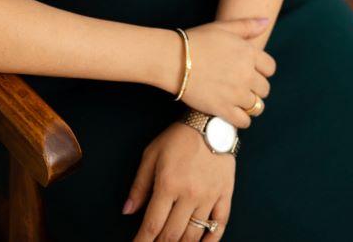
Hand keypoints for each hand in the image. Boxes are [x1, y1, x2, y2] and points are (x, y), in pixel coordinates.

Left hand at [123, 122, 233, 240]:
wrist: (211, 122)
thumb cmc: (178, 138)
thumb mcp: (151, 155)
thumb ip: (139, 185)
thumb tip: (128, 211)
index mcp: (168, 184)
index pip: (153, 224)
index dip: (143, 241)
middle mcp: (189, 194)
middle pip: (172, 234)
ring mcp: (209, 197)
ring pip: (194, 234)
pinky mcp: (225, 195)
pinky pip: (219, 226)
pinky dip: (210, 241)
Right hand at [179, 19, 274, 128]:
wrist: (172, 59)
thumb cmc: (196, 41)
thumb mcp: (222, 27)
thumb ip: (247, 25)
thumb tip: (265, 21)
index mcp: (248, 53)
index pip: (270, 68)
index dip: (261, 70)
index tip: (250, 71)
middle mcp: (246, 74)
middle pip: (264, 89)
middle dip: (255, 88)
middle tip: (240, 85)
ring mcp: (235, 93)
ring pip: (256, 106)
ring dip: (249, 104)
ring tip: (236, 99)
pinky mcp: (223, 108)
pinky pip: (244, 121)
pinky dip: (241, 119)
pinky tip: (232, 111)